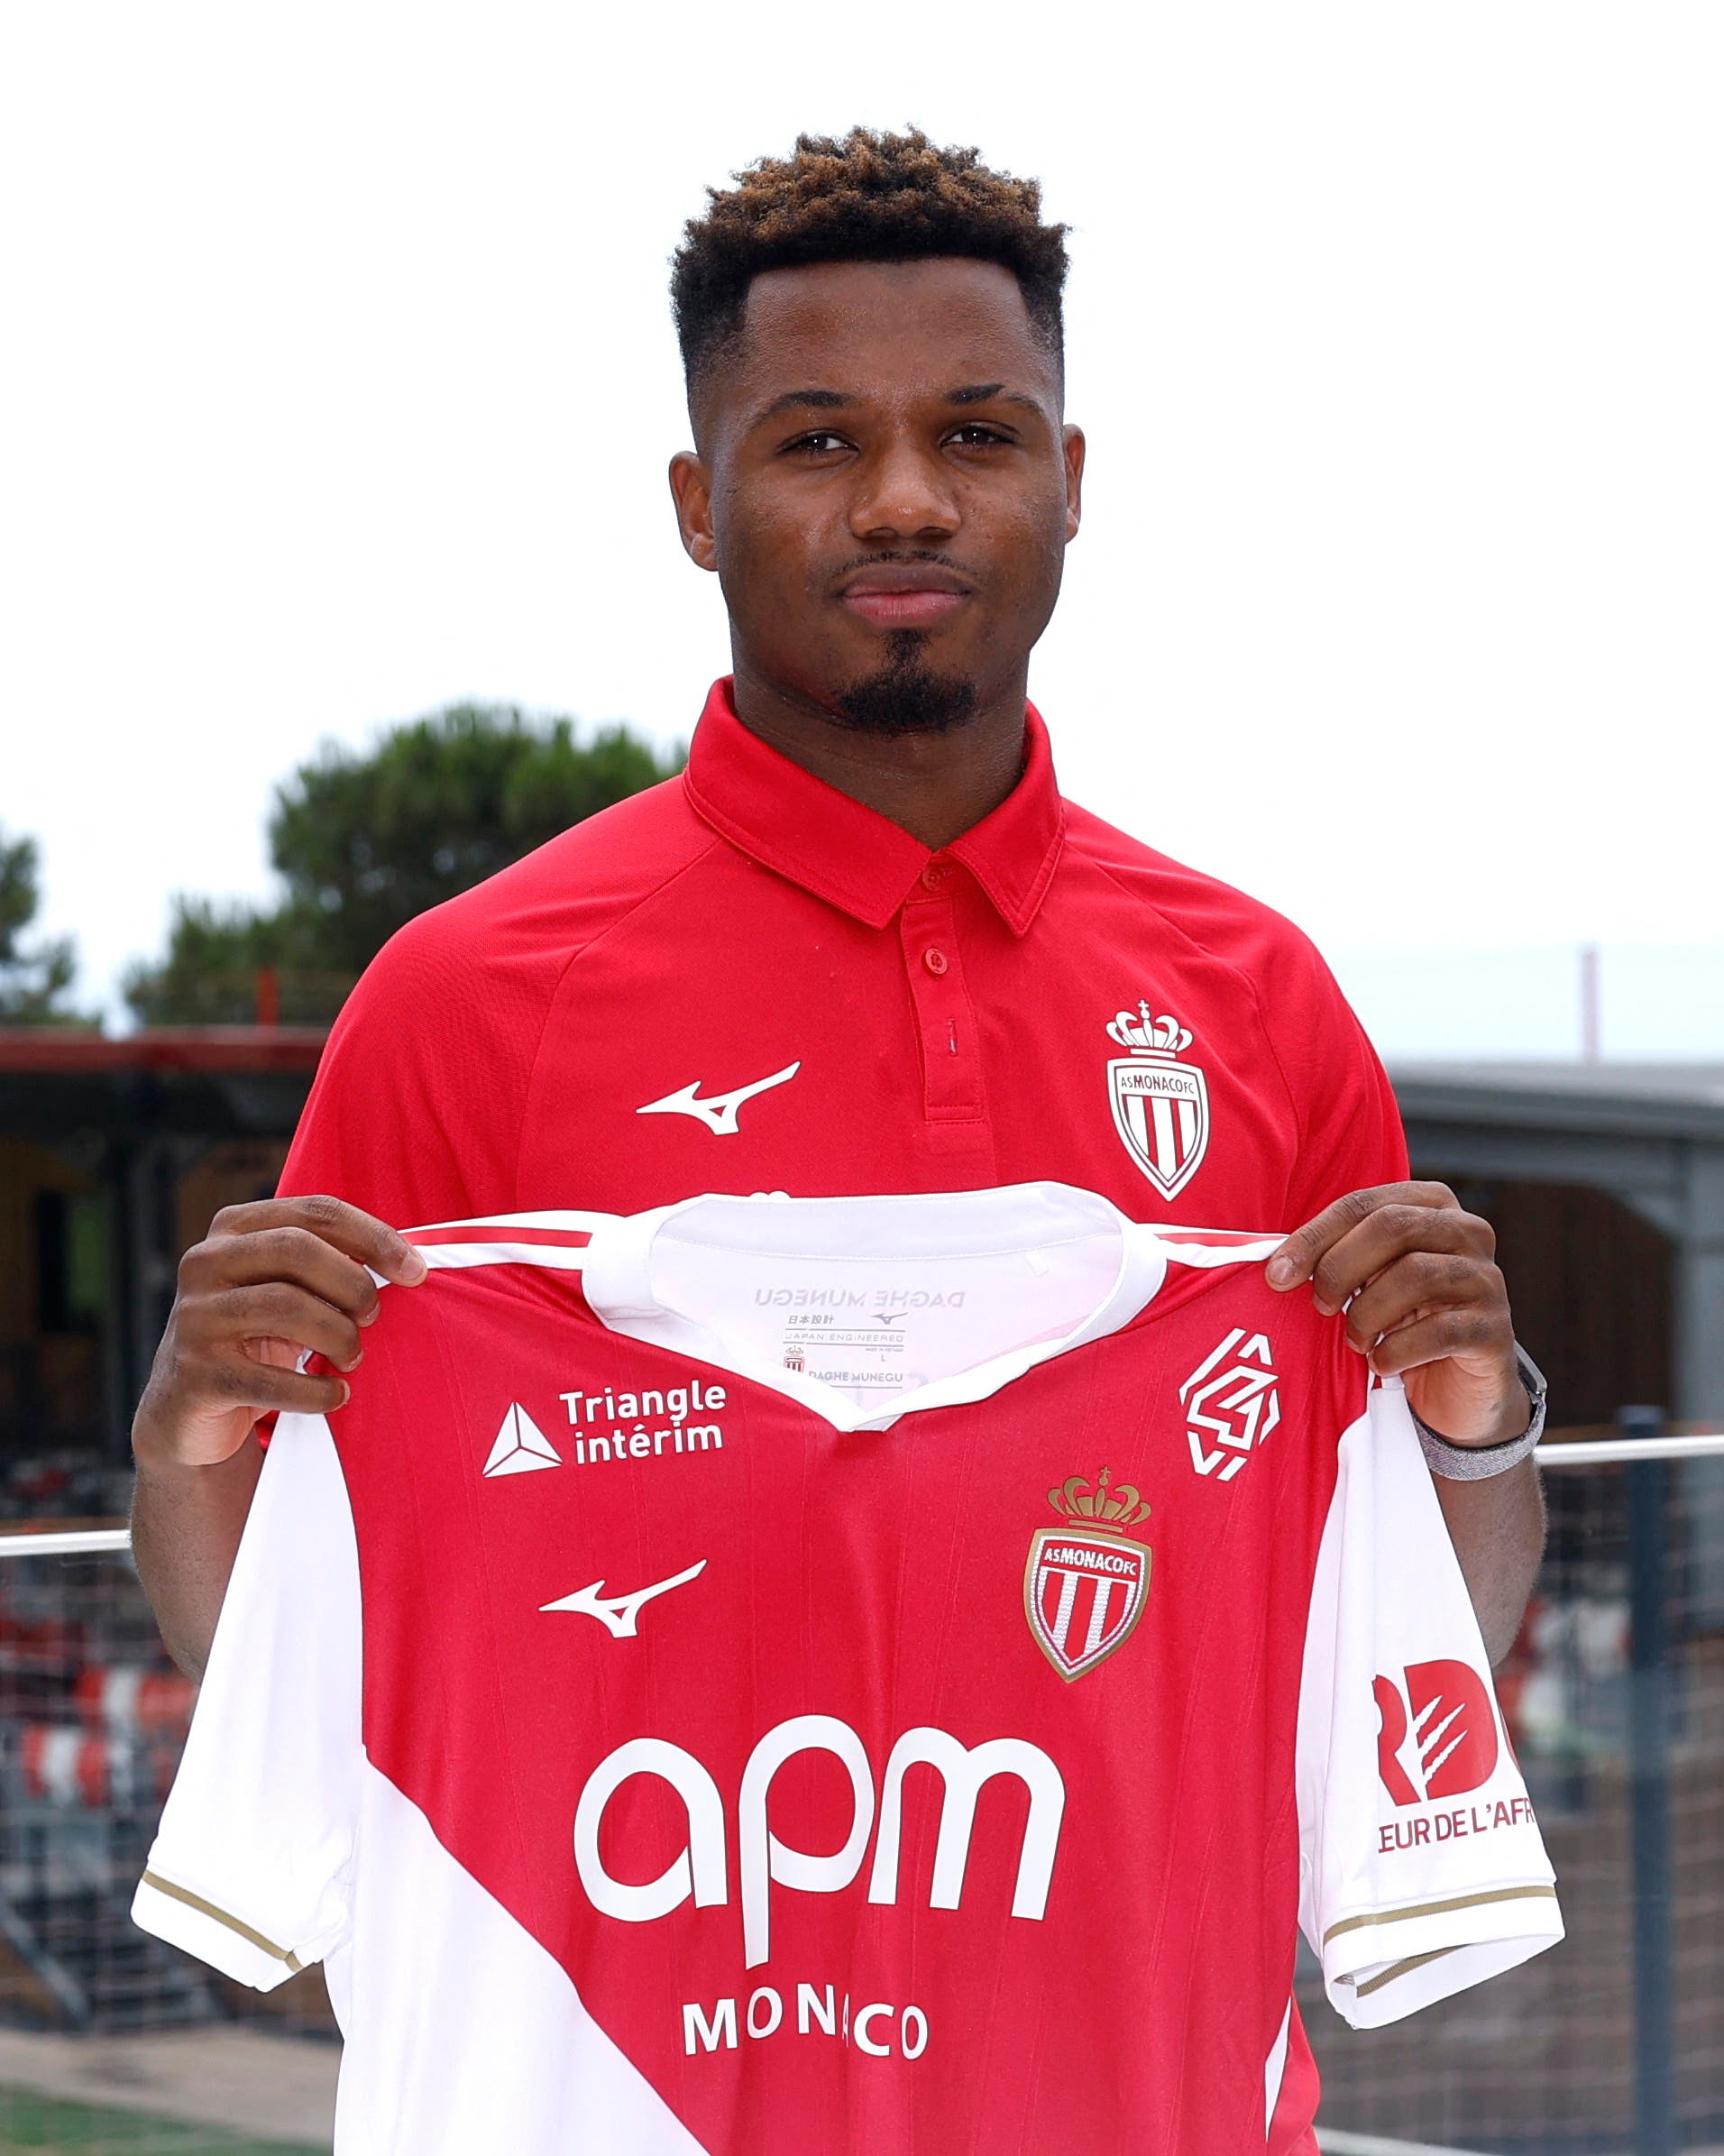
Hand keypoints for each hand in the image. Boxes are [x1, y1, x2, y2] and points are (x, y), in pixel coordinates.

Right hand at [132, 1196, 426, 1469]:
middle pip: (298, 1248)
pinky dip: (317, 1391)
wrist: (188, 1408)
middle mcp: (205, 1263)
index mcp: (234, 1229)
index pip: (316, 1211)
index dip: (374, 1236)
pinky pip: (271, 1380)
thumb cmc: (257, 1336)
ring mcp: (194, 1318)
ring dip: (338, 1336)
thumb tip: (407, 1263)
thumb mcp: (286, 1287)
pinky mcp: (195, 1374)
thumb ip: (330, 1263)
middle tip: (372, 1317)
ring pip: (285, 1306)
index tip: (415, 1270)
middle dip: (352, 1284)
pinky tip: (335, 1395)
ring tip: (352, 1357)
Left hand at [1265, 1182, 1526, 1447]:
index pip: (1362, 1203)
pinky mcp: (1495, 1330)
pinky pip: (1439, 1331)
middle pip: (1392, 1227)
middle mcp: (1467, 1231)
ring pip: (1415, 1274)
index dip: (1314, 1236)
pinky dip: (1396, 1351)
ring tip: (1354, 1338)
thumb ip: (1336, 1257)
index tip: (1277, 1274)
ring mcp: (1487, 1279)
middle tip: (1320, 1305)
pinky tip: (1380, 1362)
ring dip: (1368, 1312)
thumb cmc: (1402, 1321)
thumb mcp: (1368, 1279)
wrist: (1457, 1389)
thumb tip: (1277, 1264)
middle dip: (1340, 1268)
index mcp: (1431, 1205)